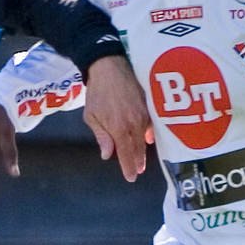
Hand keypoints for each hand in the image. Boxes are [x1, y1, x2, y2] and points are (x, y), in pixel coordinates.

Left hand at [82, 54, 152, 180]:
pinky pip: (152, 124)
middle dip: (137, 161)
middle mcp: (134, 123)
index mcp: (119, 128)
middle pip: (138, 148)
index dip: (128, 167)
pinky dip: (149, 133)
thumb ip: (102, 136)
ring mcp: (144, 114)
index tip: (130, 178)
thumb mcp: (92, 116)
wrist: (109, 66)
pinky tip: (148, 138)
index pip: (126, 153)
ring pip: (146, 137)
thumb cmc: (97, 92)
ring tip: (141, 159)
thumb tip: (108, 155)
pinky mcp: (150, 105)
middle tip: (137, 171)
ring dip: (143, 149)